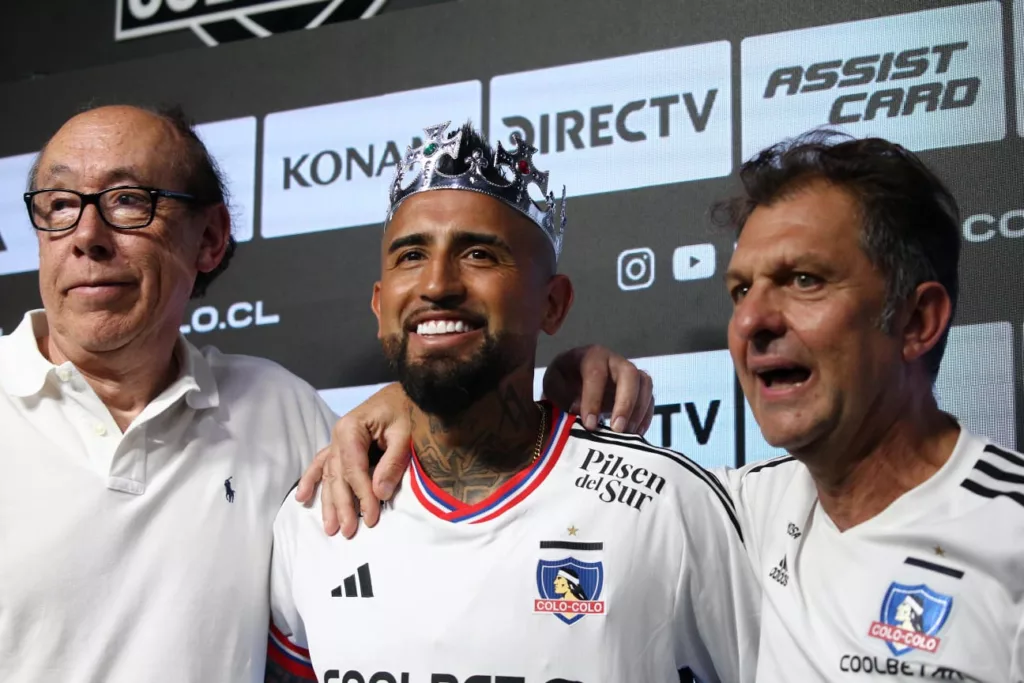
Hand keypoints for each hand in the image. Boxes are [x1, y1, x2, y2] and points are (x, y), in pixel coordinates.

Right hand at [295, 383, 410, 537]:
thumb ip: (392, 463)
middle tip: (348, 531)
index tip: (371, 517)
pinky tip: (302, 497)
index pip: (353, 469)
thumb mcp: (406, 434)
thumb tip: (379, 494)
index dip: (361, 495)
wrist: (405, 392)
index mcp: (351, 428)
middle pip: (338, 476)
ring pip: (329, 475)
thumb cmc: (407, 410)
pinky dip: (312, 480)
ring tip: (329, 527)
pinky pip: (322, 464)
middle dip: (343, 505)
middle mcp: (338, 434)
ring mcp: (337, 440)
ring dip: (328, 502)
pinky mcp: (340, 444)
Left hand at [543, 345, 653, 433]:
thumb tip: (578, 412)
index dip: (594, 399)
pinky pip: (649, 398)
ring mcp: (629, 373)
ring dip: (638, 411)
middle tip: (617, 429)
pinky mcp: (638, 388)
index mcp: (591, 356)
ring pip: (645, 384)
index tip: (589, 424)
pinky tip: (635, 434)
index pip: (596, 374)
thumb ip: (563, 397)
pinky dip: (645, 416)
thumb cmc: (562, 382)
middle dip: (625, 403)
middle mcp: (614, 360)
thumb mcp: (554, 386)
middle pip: (629, 374)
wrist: (571, 380)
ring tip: (626, 434)